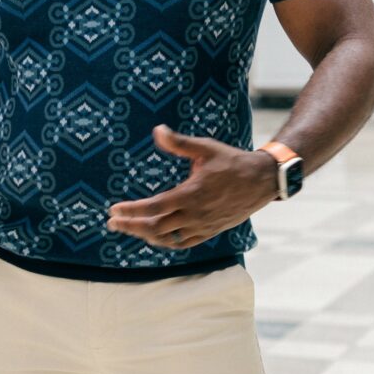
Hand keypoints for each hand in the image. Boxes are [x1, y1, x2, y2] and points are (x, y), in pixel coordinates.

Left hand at [106, 124, 277, 249]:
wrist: (261, 181)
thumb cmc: (231, 161)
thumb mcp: (205, 148)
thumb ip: (179, 143)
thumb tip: (158, 130)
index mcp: (191, 194)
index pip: (153, 207)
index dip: (131, 210)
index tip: (114, 209)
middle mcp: (195, 214)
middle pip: (155, 227)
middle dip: (131, 226)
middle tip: (112, 223)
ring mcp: (203, 225)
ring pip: (167, 238)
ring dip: (145, 235)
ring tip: (129, 229)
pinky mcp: (210, 231)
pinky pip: (184, 242)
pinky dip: (166, 242)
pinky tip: (154, 237)